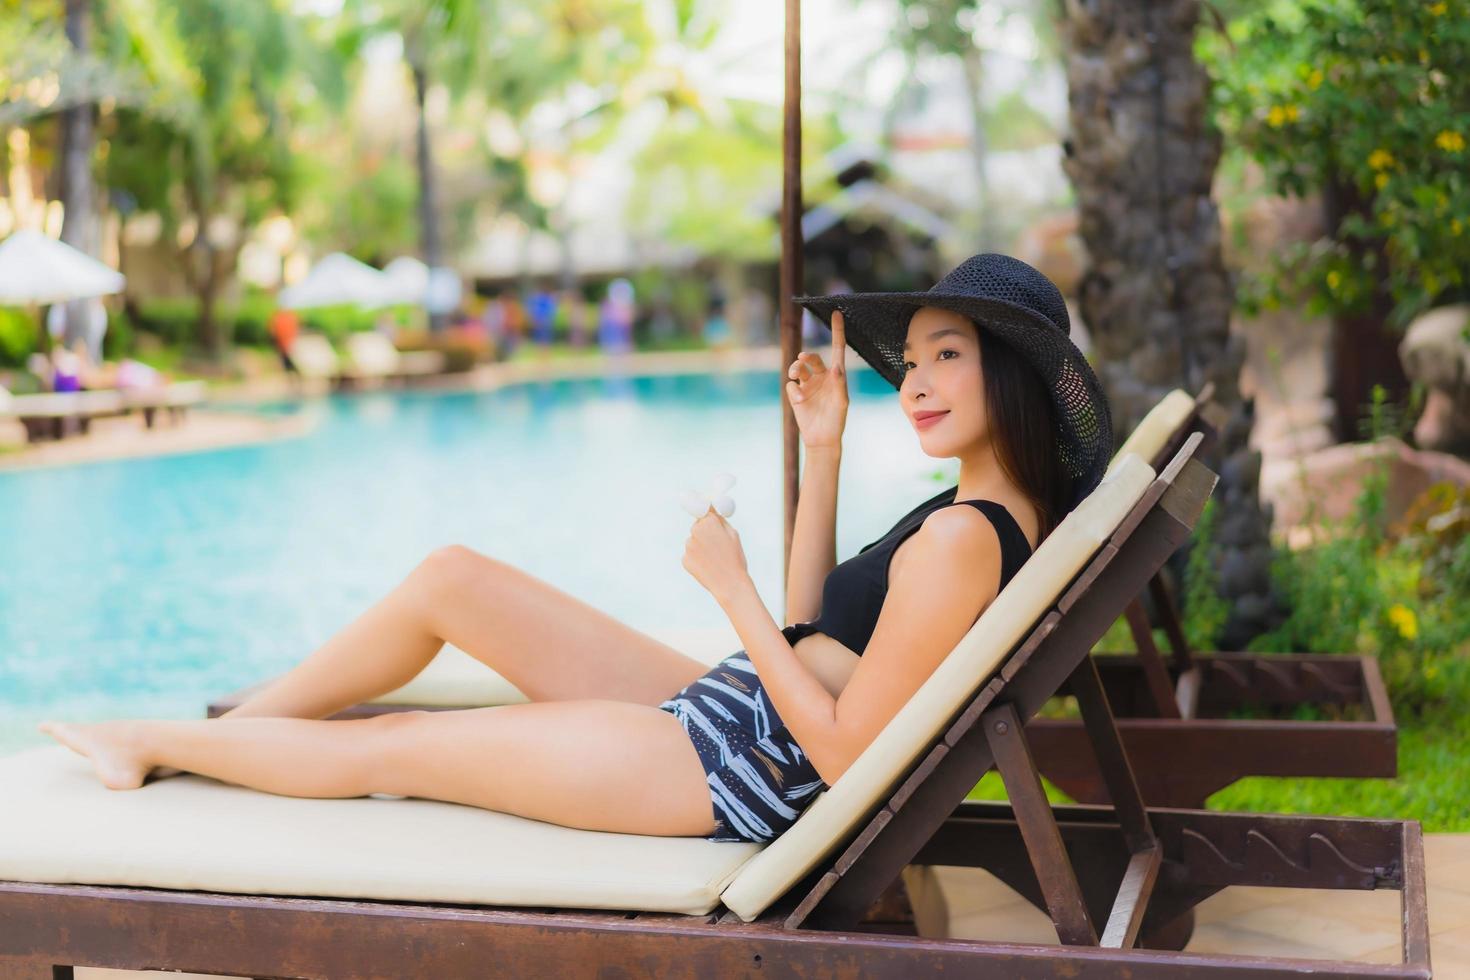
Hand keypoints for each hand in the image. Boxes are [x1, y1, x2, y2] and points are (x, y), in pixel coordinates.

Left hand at [682, 506, 749, 604]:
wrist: (730, 584)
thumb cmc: (735, 558)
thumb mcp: (734, 534)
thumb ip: (720, 520)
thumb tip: (711, 511)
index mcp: (708, 522)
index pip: (704, 511)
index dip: (709, 517)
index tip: (710, 521)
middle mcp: (694, 531)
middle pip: (698, 527)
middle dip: (705, 533)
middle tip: (718, 546)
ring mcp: (688, 546)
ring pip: (694, 541)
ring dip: (701, 547)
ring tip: (715, 559)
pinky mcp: (684, 560)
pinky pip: (690, 555)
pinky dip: (697, 559)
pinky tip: (708, 566)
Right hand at [786, 310, 848, 449]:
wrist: (821, 439)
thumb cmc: (836, 421)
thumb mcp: (842, 403)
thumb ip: (840, 384)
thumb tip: (836, 366)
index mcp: (836, 376)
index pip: (837, 349)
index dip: (837, 331)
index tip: (837, 313)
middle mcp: (821, 377)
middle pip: (811, 358)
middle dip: (806, 357)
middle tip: (802, 360)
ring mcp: (808, 385)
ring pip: (798, 368)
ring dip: (795, 369)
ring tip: (795, 375)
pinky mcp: (796, 395)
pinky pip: (791, 385)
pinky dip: (793, 390)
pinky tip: (799, 400)